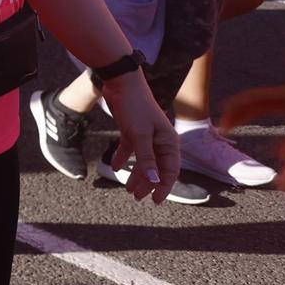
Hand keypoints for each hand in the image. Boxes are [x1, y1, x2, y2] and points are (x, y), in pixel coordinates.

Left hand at [104, 71, 179, 202]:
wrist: (121, 83)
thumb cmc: (134, 107)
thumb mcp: (139, 135)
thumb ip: (146, 158)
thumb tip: (153, 180)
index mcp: (168, 142)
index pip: (170, 170)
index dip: (164, 186)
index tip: (155, 201)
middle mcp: (159, 140)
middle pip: (155, 168)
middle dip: (147, 183)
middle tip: (136, 197)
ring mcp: (145, 135)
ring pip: (142, 161)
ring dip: (136, 174)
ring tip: (127, 189)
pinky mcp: (132, 130)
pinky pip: (129, 149)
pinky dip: (122, 158)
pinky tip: (114, 167)